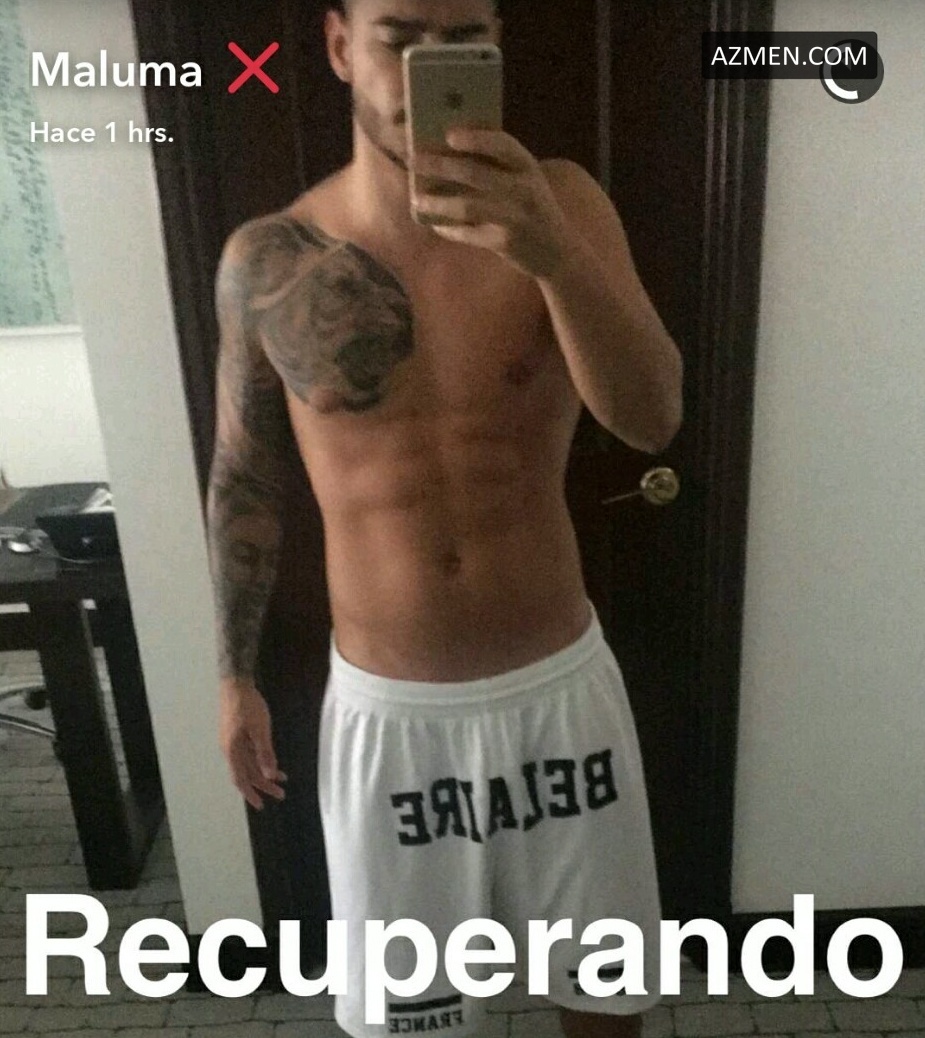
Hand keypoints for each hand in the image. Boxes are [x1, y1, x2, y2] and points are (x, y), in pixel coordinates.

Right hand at [219, 682, 286, 809]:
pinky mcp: (237, 733)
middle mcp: (230, 749)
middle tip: (280, 793)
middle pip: (247, 773)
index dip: (251, 793)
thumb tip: (269, 776)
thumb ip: (264, 753)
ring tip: (281, 779)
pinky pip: (248, 753)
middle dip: (263, 785)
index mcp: (232, 750)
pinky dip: (260, 761)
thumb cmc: (247, 706)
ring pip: (248, 763)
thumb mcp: (260, 730)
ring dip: (263, 772)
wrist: (235, 683)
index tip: (261, 805)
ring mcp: (233, 741)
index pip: (241, 779)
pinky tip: (270, 762)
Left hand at [410, 129, 572, 278]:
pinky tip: (435, 224)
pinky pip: (469, 233)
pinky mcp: (505, 242)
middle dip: (440, 165)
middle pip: (475, 173)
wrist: (557, 252)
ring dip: (438, 201)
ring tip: (417, 199)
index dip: (476, 139)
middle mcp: (524, 189)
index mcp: (528, 167)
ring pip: (467, 206)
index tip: (448, 135)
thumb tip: (452, 153)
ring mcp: (515, 217)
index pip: (503, 145)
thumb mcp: (527, 182)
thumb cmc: (533, 209)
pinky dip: (449, 229)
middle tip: (414, 161)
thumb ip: (500, 167)